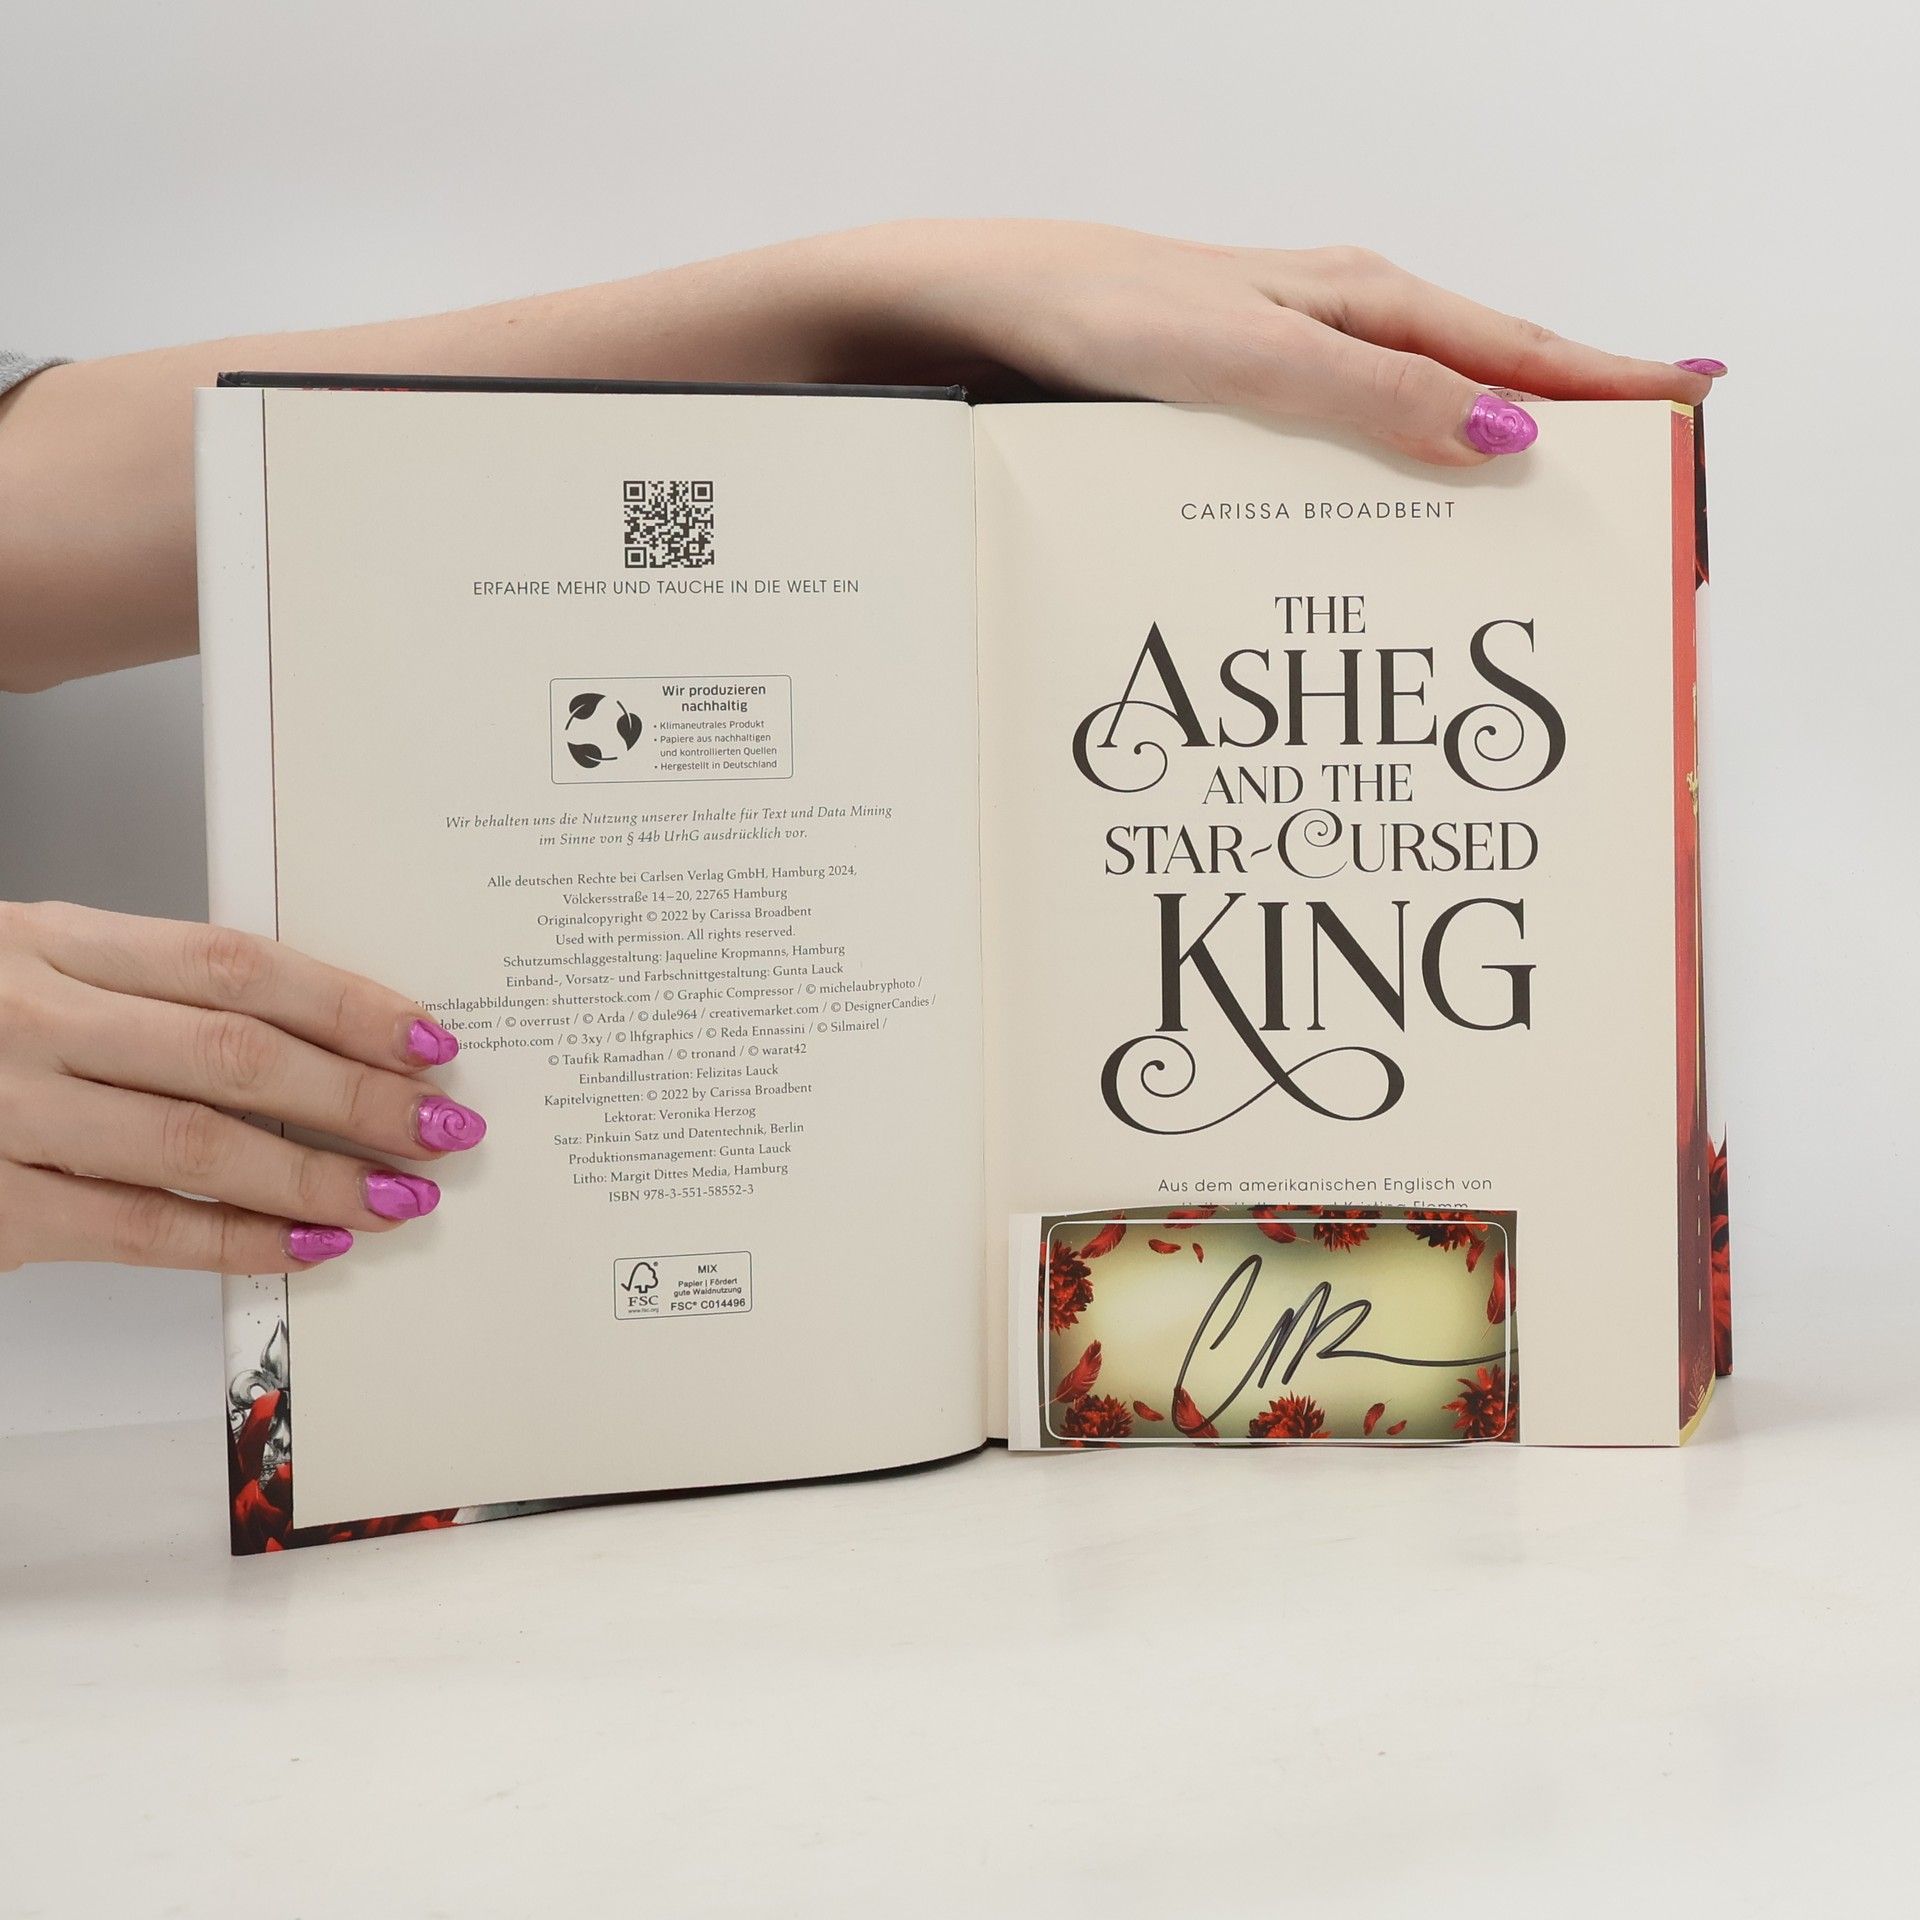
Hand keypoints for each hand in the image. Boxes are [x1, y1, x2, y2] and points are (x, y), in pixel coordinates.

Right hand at [0, 902, 484, 1274]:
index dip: (347, 1003)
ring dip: (319, 1176)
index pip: (237, 963)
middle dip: (359, 1096)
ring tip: (399, 1196)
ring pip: (199, 1144)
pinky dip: (237, 1242)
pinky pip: (139, 1229)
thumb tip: (312, 1038)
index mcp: (55, 941)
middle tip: (443, 1127)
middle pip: (235, 1052)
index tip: (428, 1038)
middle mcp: (32, 1017)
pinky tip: (308, 1247)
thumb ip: (150, 992)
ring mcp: (5, 1111)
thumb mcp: (35, 969)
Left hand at [848, 219, 1723, 464]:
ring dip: (1469, 478)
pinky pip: (1336, 457)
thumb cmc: (1099, 312)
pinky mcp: (1229, 413)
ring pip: (1409, 430)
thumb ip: (1369, 397)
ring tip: (1522, 547)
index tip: (1693, 414)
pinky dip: (1379, 495)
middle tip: (1623, 508)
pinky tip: (1378, 540)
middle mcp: (1333, 333)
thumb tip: (1502, 437)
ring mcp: (1282, 374)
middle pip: (1479, 388)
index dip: (1609, 384)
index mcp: (1361, 303)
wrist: (975, 314)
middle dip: (1560, 441)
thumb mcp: (1248, 359)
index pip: (1519, 350)